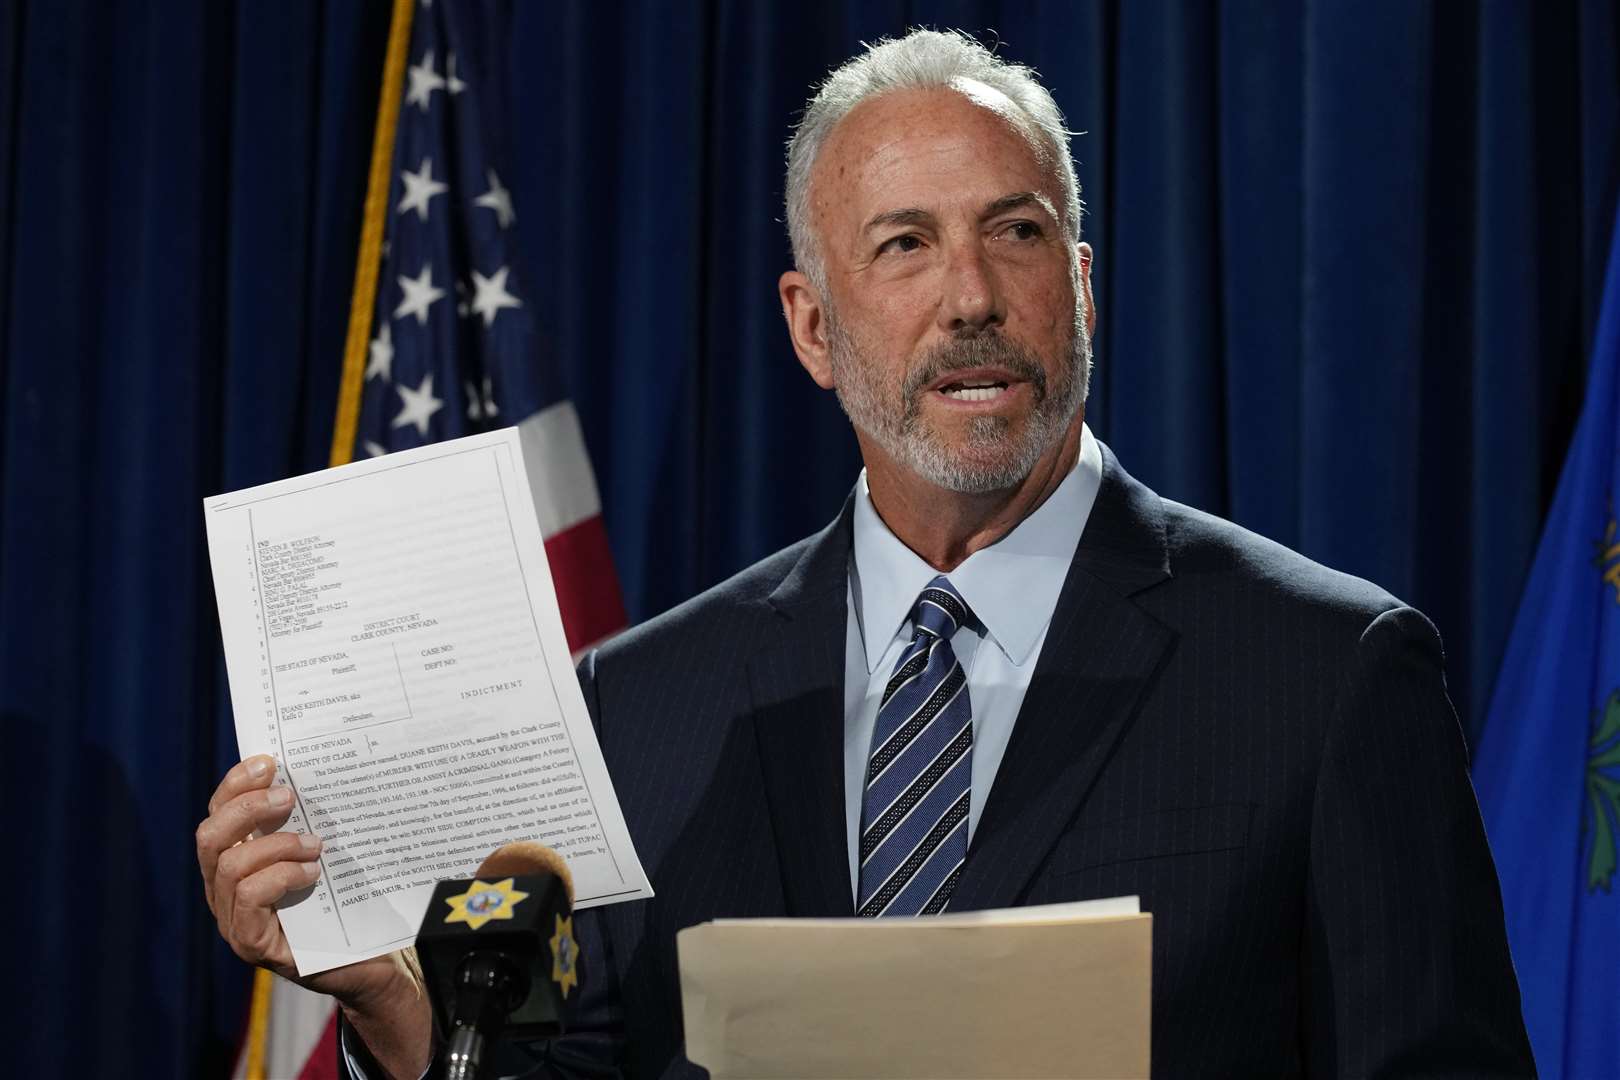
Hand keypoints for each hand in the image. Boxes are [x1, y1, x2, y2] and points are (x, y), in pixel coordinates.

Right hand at [197, 756, 430, 1075]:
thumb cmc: (347, 899)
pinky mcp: (250, 943)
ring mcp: (232, 919)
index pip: (219, 813)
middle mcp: (224, 889)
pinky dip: (279, 877)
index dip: (236, 783)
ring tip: (316, 844)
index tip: (269, 761)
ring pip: (228, 866)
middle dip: (246, 808)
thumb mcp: (326, 851)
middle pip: (209, 837)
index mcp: (237, 858)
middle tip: (289, 796)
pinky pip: (247, 898)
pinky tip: (312, 874)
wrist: (370, 958)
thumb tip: (317, 769)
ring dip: (274, 845)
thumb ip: (310, 820)